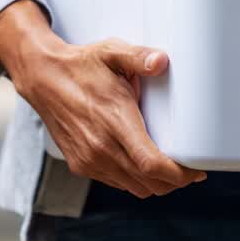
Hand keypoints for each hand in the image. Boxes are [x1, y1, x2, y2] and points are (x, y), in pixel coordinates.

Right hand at [0, 0, 206, 197]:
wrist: (43, 78)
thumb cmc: (81, 65)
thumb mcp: (111, 52)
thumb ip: (139, 56)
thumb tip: (161, 61)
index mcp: (113, 120)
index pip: (151, 164)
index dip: (180, 174)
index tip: (197, 170)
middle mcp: (100, 146)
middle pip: (148, 183)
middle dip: (174, 182)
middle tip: (190, 169)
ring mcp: (89, 160)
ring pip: (134, 188)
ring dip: (155, 183)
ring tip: (169, 168)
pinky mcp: (81, 165)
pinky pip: (117, 183)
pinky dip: (135, 180)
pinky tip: (142, 164)